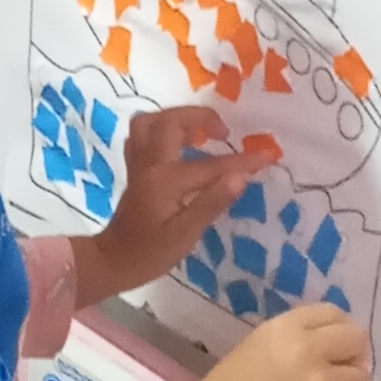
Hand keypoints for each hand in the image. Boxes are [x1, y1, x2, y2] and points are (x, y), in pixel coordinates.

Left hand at [73, 107, 247, 298]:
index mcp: (165, 181)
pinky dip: (162, 131)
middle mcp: (150, 165)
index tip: (268, 156)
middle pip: (170, 121)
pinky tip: (179, 144)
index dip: (242, 161)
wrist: (113, 262)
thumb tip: (241, 177)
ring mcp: (139, 165)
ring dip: (177, 119)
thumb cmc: (150, 253)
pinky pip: (143, 136)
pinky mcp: (135, 170)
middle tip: (224, 133)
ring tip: (201, 134)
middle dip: (200, 118)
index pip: (211, 165)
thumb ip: (212, 203)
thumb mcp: (185, 234)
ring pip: (150, 122)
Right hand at [159, 304, 371, 380]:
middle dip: (354, 354)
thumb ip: (294, 338)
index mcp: (287, 328)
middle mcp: (309, 350)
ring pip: (362, 378)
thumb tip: (327, 345)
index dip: (340, 327)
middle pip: (357, 340)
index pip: (334, 313)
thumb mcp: (258, 344)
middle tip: (343, 369)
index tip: (337, 343)